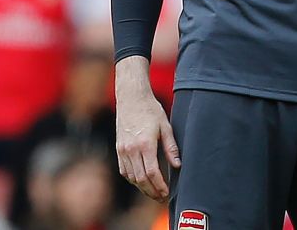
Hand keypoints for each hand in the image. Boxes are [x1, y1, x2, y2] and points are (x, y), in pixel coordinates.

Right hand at [115, 57, 180, 201]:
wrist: (131, 98)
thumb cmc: (151, 110)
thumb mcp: (166, 126)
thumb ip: (171, 147)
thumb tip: (178, 165)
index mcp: (145, 144)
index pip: (152, 172)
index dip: (160, 185)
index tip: (167, 192)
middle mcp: (131, 150)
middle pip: (140, 179)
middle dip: (152, 191)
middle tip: (162, 198)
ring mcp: (122, 150)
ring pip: (131, 177)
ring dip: (142, 188)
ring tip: (154, 192)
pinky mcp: (118, 149)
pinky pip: (124, 170)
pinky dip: (133, 179)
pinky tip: (141, 181)